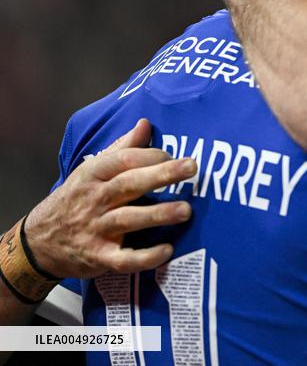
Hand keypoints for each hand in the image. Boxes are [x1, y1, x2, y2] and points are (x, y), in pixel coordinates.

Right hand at [23, 119, 195, 277]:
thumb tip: (145, 123)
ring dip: (157, 214)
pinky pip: (122, 258)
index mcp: (94, 175)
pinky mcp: (98, 256)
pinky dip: (144, 257)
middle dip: (161, 175)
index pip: (124, 160)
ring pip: (128, 219)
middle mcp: (95, 200)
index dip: (151, 156)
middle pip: (129, 184)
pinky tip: (167, 251)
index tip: (176, 156)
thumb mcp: (91, 170)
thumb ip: (122, 149)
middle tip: (191, 168)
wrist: (39, 242)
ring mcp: (95, 229)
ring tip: (186, 210)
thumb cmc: (76, 199)